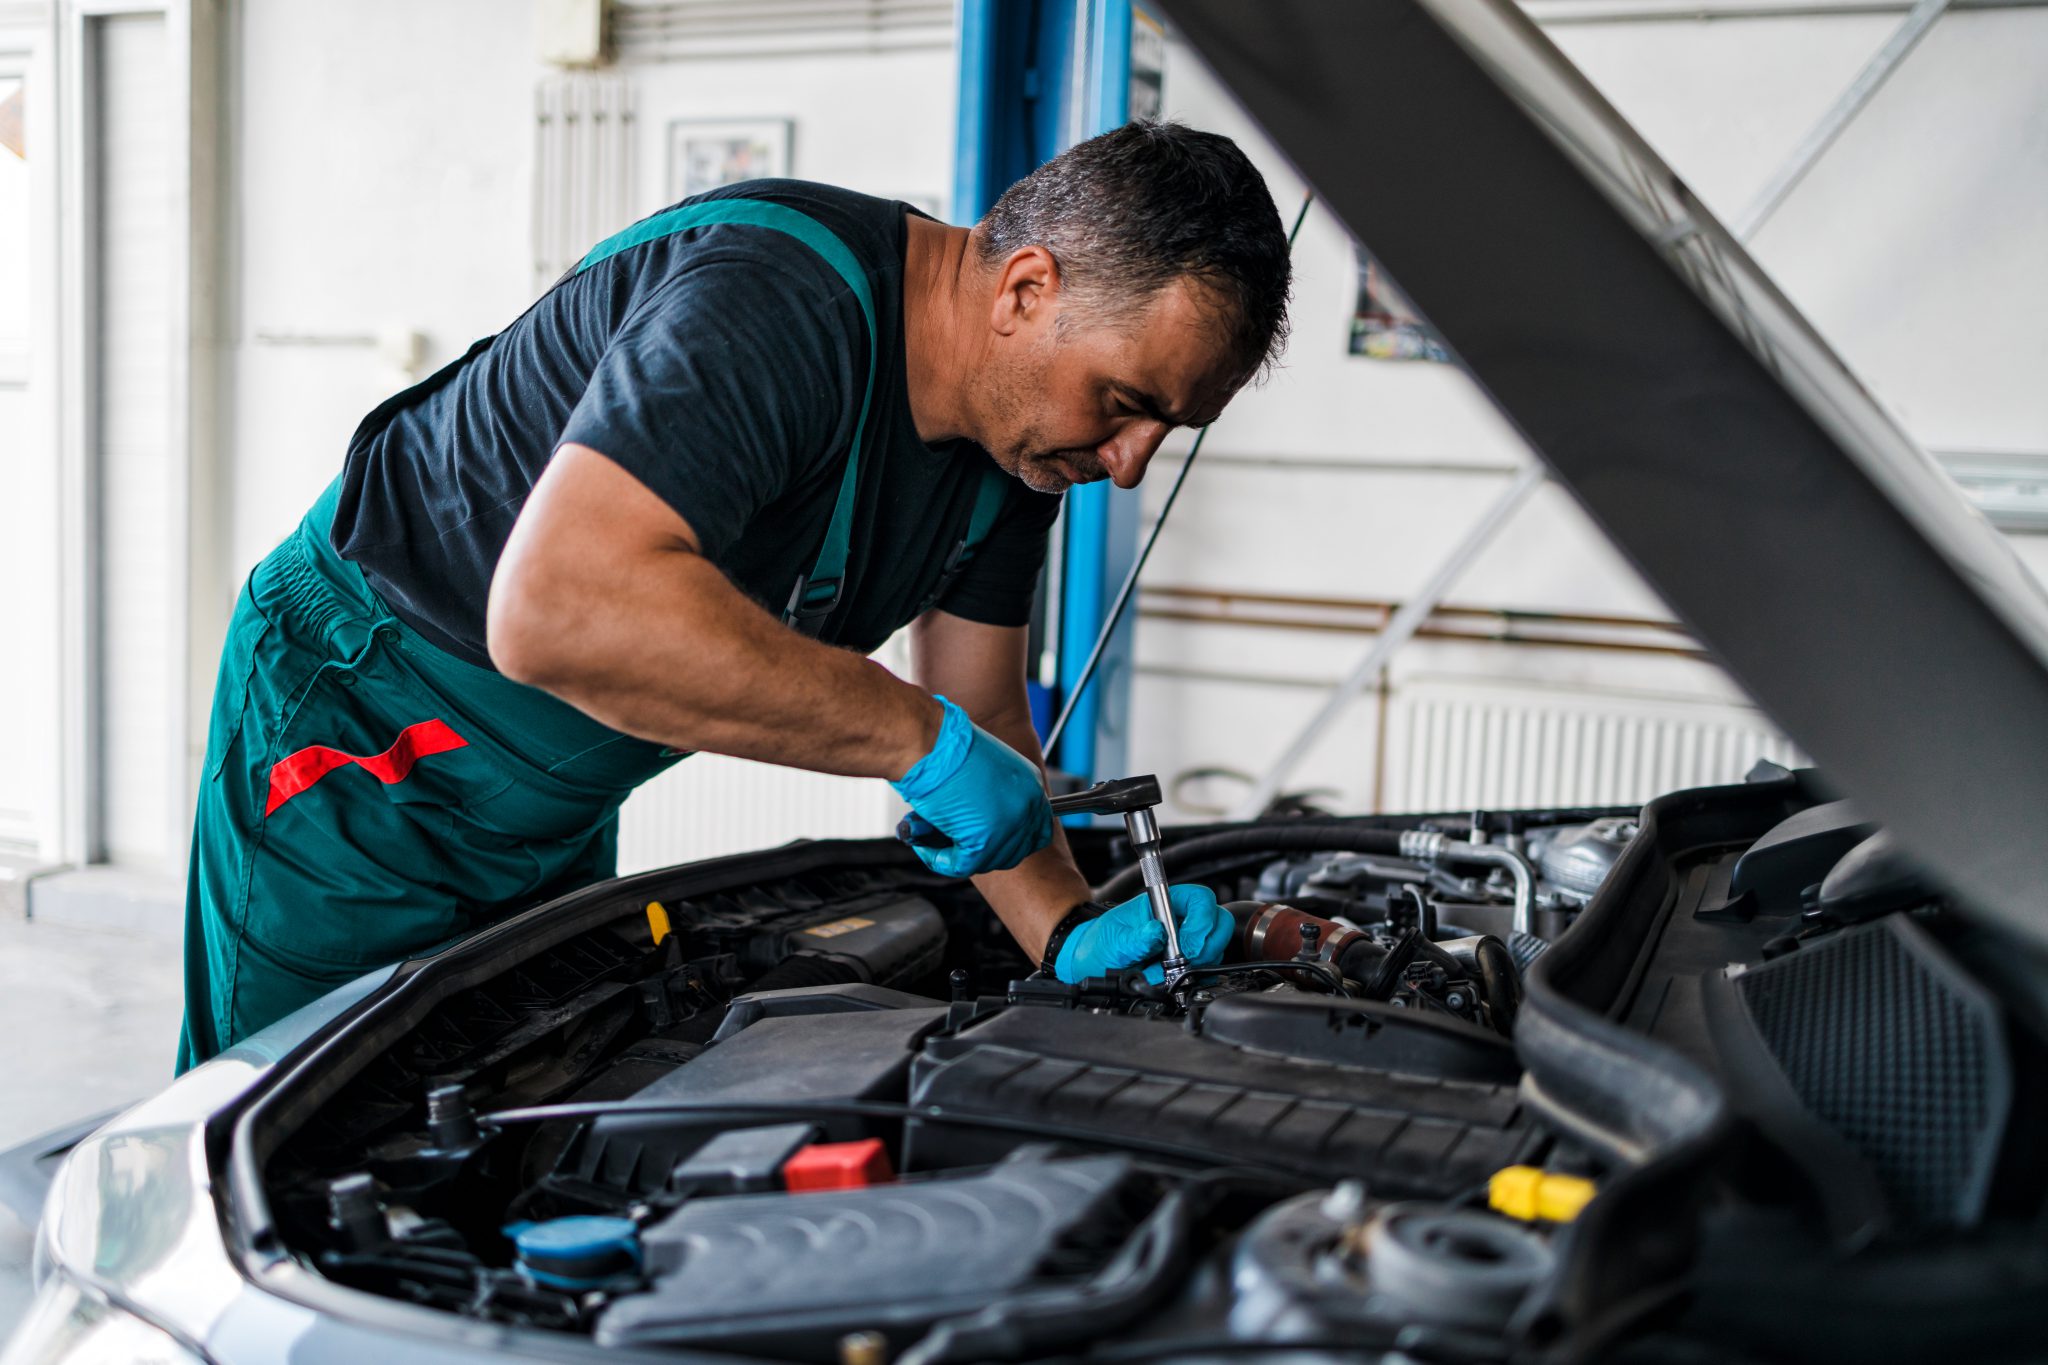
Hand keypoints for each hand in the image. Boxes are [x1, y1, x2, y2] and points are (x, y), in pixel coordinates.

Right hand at [890, 695, 1053, 876]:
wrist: (931, 743)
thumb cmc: (947, 748)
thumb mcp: (985, 767)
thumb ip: (994, 795)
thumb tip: (984, 821)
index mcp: (1030, 786)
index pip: (1039, 830)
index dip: (1015, 842)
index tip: (994, 844)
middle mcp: (1026, 807)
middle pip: (1015, 852)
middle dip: (987, 854)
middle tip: (960, 847)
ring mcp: (1008, 826)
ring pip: (987, 861)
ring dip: (959, 856)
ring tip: (935, 841)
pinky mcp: (984, 841)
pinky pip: (961, 865)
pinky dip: (940, 861)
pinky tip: (927, 848)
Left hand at [1054, 884, 1233, 983]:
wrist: (1093, 965)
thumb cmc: (1101, 944)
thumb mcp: (1112, 941)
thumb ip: (1134, 938)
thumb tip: (1155, 933)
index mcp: (1164, 905)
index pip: (1200, 899)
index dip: (1202, 921)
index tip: (1187, 944)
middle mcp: (1180, 921)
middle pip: (1218, 922)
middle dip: (1208, 945)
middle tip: (1186, 961)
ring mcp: (1187, 943)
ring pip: (1216, 947)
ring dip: (1200, 964)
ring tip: (1169, 972)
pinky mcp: (1189, 965)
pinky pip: (1209, 969)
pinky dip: (1198, 978)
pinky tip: (1175, 980)